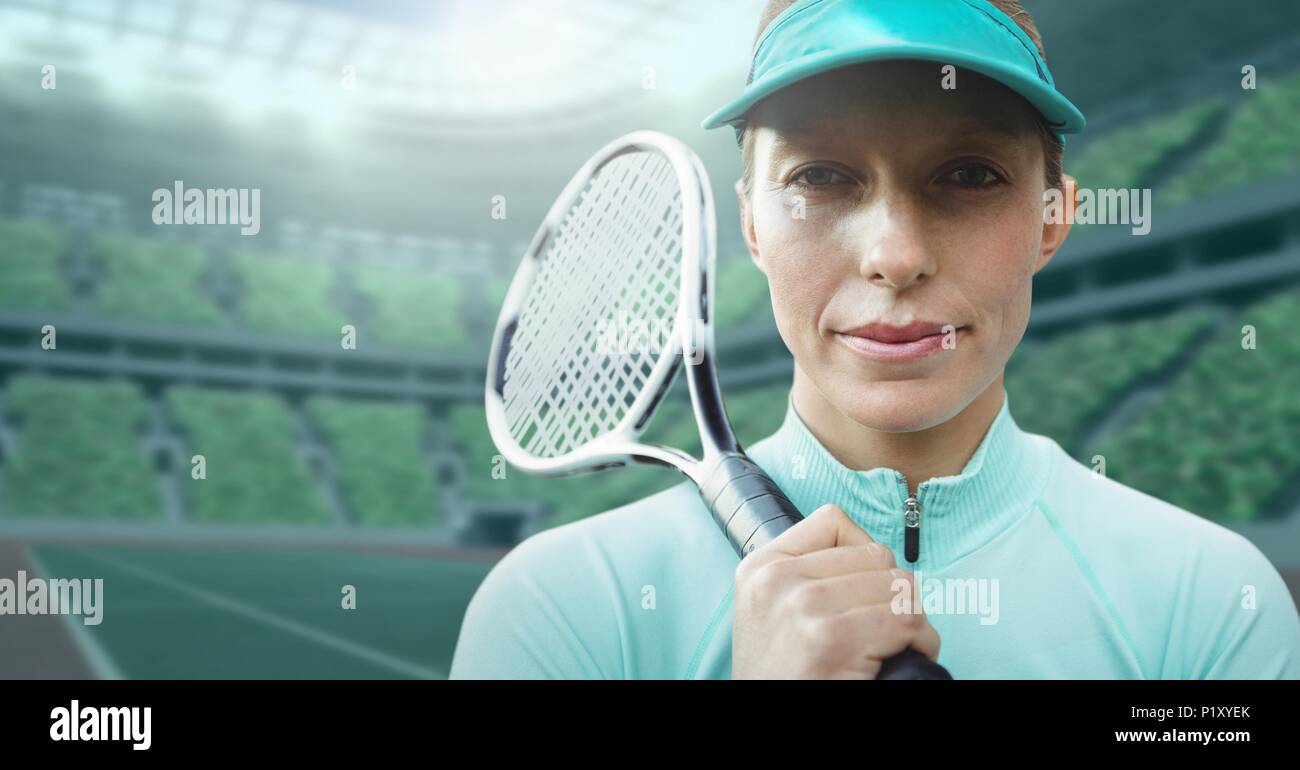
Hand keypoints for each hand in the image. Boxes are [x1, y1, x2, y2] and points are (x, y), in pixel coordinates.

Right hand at [731, 503, 941, 678]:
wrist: (766, 714)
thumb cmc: (779, 672)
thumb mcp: (768, 608)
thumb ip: (803, 572)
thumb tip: (872, 556)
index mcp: (762, 566)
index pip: (833, 521)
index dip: (863, 554)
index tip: (862, 588)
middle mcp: (779, 580)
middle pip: (876, 556)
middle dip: (892, 592)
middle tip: (886, 624)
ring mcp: (806, 606)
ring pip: (899, 586)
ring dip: (911, 618)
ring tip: (896, 641)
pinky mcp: (834, 638)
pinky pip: (907, 621)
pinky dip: (922, 641)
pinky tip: (905, 655)